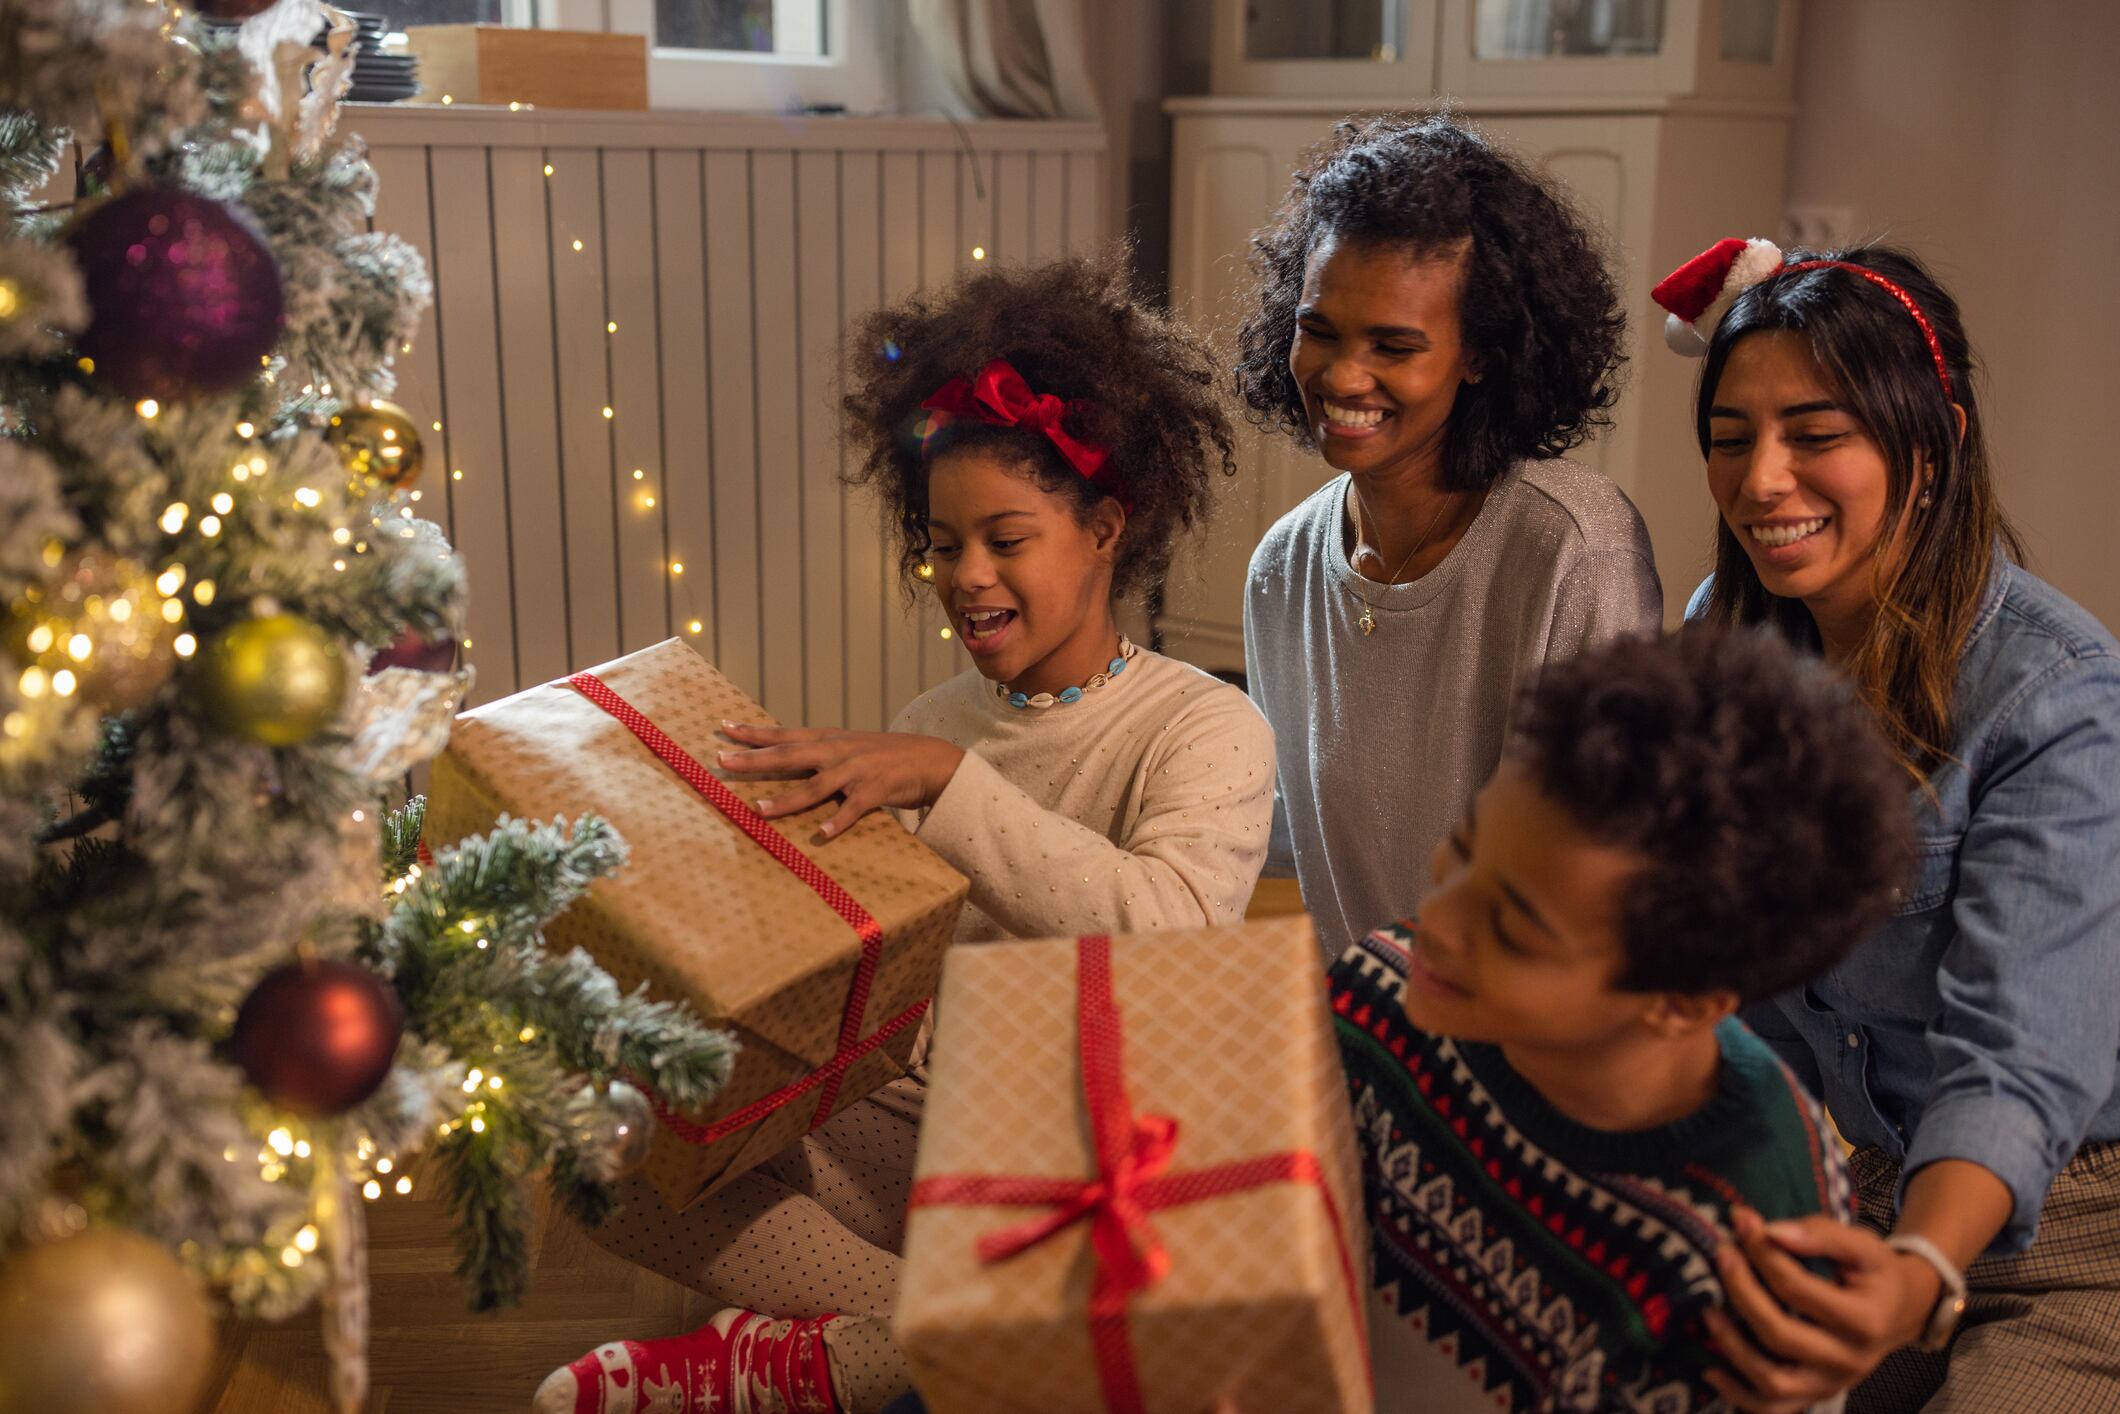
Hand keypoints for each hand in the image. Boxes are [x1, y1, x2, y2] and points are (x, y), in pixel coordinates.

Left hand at [715, 722, 963, 841]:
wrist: (930, 759)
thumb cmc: (884, 756)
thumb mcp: (849, 747)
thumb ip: (820, 754)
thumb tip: (785, 759)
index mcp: (829, 739)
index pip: (784, 735)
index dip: (754, 732)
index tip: (724, 728)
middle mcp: (838, 751)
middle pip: (789, 755)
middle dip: (754, 760)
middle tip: (723, 762)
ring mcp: (856, 770)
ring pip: (815, 786)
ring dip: (786, 799)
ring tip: (759, 809)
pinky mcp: (875, 790)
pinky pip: (853, 809)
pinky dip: (837, 822)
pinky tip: (822, 834)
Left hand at [1700, 1206, 1940, 1411]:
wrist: (1900, 1311)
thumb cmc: (1876, 1274)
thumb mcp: (1862, 1245)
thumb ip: (1820, 1236)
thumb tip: (1771, 1232)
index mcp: (1865, 1322)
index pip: (1798, 1289)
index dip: (1763, 1254)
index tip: (1741, 1222)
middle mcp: (1849, 1362)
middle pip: (1780, 1334)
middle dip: (1742, 1291)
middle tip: (1722, 1254)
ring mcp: (1830, 1385)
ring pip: (1773, 1381)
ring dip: (1733, 1347)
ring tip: (1708, 1310)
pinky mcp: (1815, 1396)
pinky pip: (1771, 1407)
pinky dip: (1738, 1395)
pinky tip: (1710, 1369)